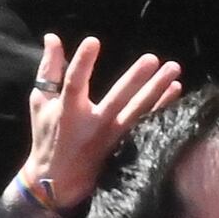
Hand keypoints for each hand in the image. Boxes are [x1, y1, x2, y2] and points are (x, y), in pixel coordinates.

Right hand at [19, 36, 181, 211]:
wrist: (58, 180)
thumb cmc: (48, 135)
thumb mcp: (41, 102)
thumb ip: (50, 69)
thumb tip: (52, 37)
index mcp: (68, 112)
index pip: (74, 83)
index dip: (82, 63)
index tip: (93, 41)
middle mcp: (92, 126)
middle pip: (117, 99)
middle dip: (136, 79)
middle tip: (153, 58)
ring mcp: (112, 138)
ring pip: (138, 112)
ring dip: (157, 91)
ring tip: (174, 70)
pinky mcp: (125, 147)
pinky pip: (147, 124)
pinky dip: (162, 107)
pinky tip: (176, 90)